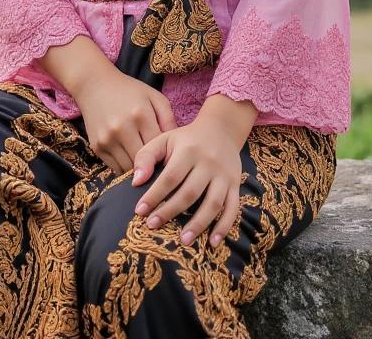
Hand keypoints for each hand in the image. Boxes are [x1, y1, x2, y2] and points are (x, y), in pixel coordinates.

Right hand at [74, 68, 177, 174]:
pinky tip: (130, 158)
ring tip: (145, 163)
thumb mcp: (154, 97)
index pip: (158, 147)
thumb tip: (177, 146)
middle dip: (153, 165)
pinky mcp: (97, 147)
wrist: (95, 85)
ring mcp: (107, 139)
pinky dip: (125, 167)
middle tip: (159, 164)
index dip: (166, 156)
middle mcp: (122, 128)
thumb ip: (169, 119)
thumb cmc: (129, 91)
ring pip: (129, 169)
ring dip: (139, 169)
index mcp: (140, 115)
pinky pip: (115, 168)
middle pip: (144, 162)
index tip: (171, 158)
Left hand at [131, 119, 241, 247]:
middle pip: (190, 192)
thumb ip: (146, 156)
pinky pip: (233, 208)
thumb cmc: (186, 140)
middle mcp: (208, 162)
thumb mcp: (164, 139)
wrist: (220, 130)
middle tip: (153, 227)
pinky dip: (224, 226)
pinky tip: (213, 242)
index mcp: (188, 150)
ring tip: (183, 241)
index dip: (155, 195)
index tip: (140, 211)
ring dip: (198, 224)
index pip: (170, 177)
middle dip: (170, 211)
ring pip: (213, 202)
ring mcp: (224, 174)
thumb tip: (136, 182)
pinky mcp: (235, 184)